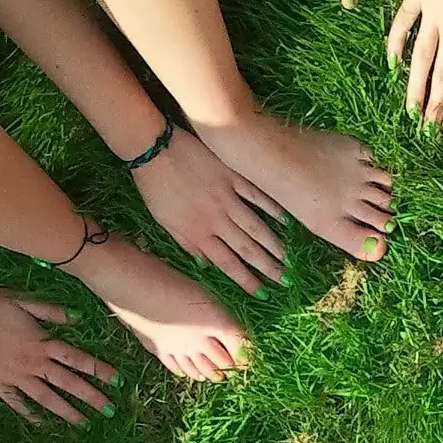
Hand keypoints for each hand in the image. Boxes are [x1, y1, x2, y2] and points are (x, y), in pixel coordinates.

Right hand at [0, 287, 116, 425]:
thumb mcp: (22, 301)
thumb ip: (51, 312)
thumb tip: (79, 318)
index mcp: (40, 342)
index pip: (77, 359)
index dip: (98, 370)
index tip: (117, 382)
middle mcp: (31, 363)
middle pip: (67, 383)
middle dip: (90, 398)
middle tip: (108, 411)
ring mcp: (14, 376)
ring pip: (45, 398)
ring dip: (66, 412)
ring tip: (83, 423)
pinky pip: (16, 402)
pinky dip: (29, 414)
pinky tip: (41, 423)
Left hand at [130, 127, 288, 293]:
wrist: (152, 148)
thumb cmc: (155, 186)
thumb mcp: (164, 222)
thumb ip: (186, 244)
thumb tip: (205, 265)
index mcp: (197, 233)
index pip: (226, 263)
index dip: (246, 280)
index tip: (263, 294)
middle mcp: (215, 219)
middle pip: (246, 249)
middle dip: (268, 268)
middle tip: (286, 281)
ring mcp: (226, 197)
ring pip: (255, 226)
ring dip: (274, 244)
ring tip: (290, 259)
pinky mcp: (231, 175)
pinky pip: (256, 194)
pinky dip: (272, 207)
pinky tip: (286, 220)